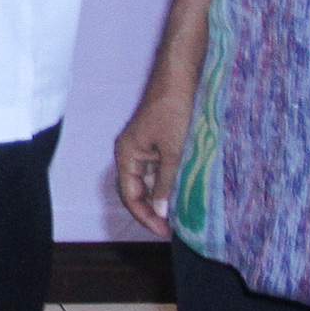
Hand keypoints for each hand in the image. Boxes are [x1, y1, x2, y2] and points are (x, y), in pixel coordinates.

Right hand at [113, 87, 194, 238]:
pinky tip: (183, 192)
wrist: (181, 78)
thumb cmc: (174, 111)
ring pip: (149, 181)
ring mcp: (144, 147)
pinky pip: (159, 170)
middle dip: (152, 210)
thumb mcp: (173, 152)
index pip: (130, 195)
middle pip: (137, 190)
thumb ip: (166, 183)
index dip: (145, 216)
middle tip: (173, 228)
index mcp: (126, 155)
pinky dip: (169, 183)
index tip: (165, 232)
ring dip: (162, 198)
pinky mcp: (158, 142)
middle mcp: (131, 152)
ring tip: (180, 215)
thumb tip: (161, 211)